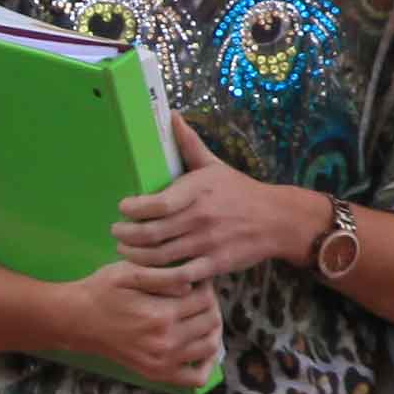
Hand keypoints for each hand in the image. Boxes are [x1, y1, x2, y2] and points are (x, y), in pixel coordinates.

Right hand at [52, 259, 224, 387]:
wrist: (77, 321)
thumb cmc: (102, 291)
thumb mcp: (129, 273)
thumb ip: (164, 277)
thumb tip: (194, 286)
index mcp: (160, 315)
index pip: (205, 299)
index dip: (205, 286)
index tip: (195, 280)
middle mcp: (165, 342)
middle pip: (211, 321)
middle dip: (210, 305)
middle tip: (198, 296)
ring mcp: (162, 362)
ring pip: (210, 346)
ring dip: (212, 329)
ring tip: (199, 317)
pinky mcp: (157, 373)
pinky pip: (195, 378)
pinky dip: (205, 365)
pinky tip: (198, 348)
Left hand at [113, 116, 314, 282]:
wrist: (277, 219)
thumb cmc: (240, 191)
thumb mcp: (214, 165)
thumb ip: (189, 144)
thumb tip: (171, 116)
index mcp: (198, 190)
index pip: (157, 204)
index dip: (133, 209)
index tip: (123, 207)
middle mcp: (201, 217)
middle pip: (151, 233)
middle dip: (126, 236)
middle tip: (116, 233)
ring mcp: (208, 243)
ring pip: (161, 256)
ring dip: (135, 256)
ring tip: (125, 251)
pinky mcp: (215, 264)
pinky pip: (181, 276)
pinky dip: (160, 278)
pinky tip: (149, 272)